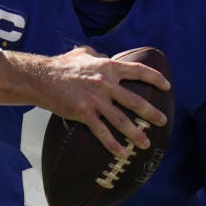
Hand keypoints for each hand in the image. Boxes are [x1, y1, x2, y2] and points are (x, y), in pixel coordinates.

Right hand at [34, 46, 169, 156]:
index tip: (166, 86)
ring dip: (136, 133)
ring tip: (146, 143)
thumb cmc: (61, 65)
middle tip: (162, 120)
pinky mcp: (84, 113)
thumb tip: (105, 54)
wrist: (40, 78)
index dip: (155, 78)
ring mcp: (95, 100)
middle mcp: (105, 83)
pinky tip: (122, 152)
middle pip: (135, 101)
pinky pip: (102, 132)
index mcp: (108, 67)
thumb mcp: (83, 53)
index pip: (138, 71)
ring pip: (121, 120)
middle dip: (151, 112)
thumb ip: (97, 54)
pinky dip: (113, 144)